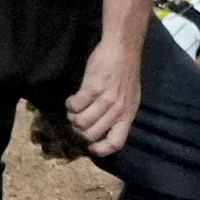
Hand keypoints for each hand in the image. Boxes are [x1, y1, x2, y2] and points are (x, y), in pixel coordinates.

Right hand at [65, 37, 144, 156]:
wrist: (122, 50)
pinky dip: (69, 105)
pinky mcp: (93, 88)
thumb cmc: (125, 73)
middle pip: (91, 134)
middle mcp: (118, 110)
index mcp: (128, 115)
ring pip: (80, 122)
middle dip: (80, 131)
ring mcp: (106, 100)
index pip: (116, 143)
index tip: (90, 146)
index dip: (100, 150)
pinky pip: (75, 106)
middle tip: (76, 121)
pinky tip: (72, 99)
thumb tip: (103, 131)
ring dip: (72, 117)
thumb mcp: (130, 98)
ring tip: (74, 109)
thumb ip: (119, 114)